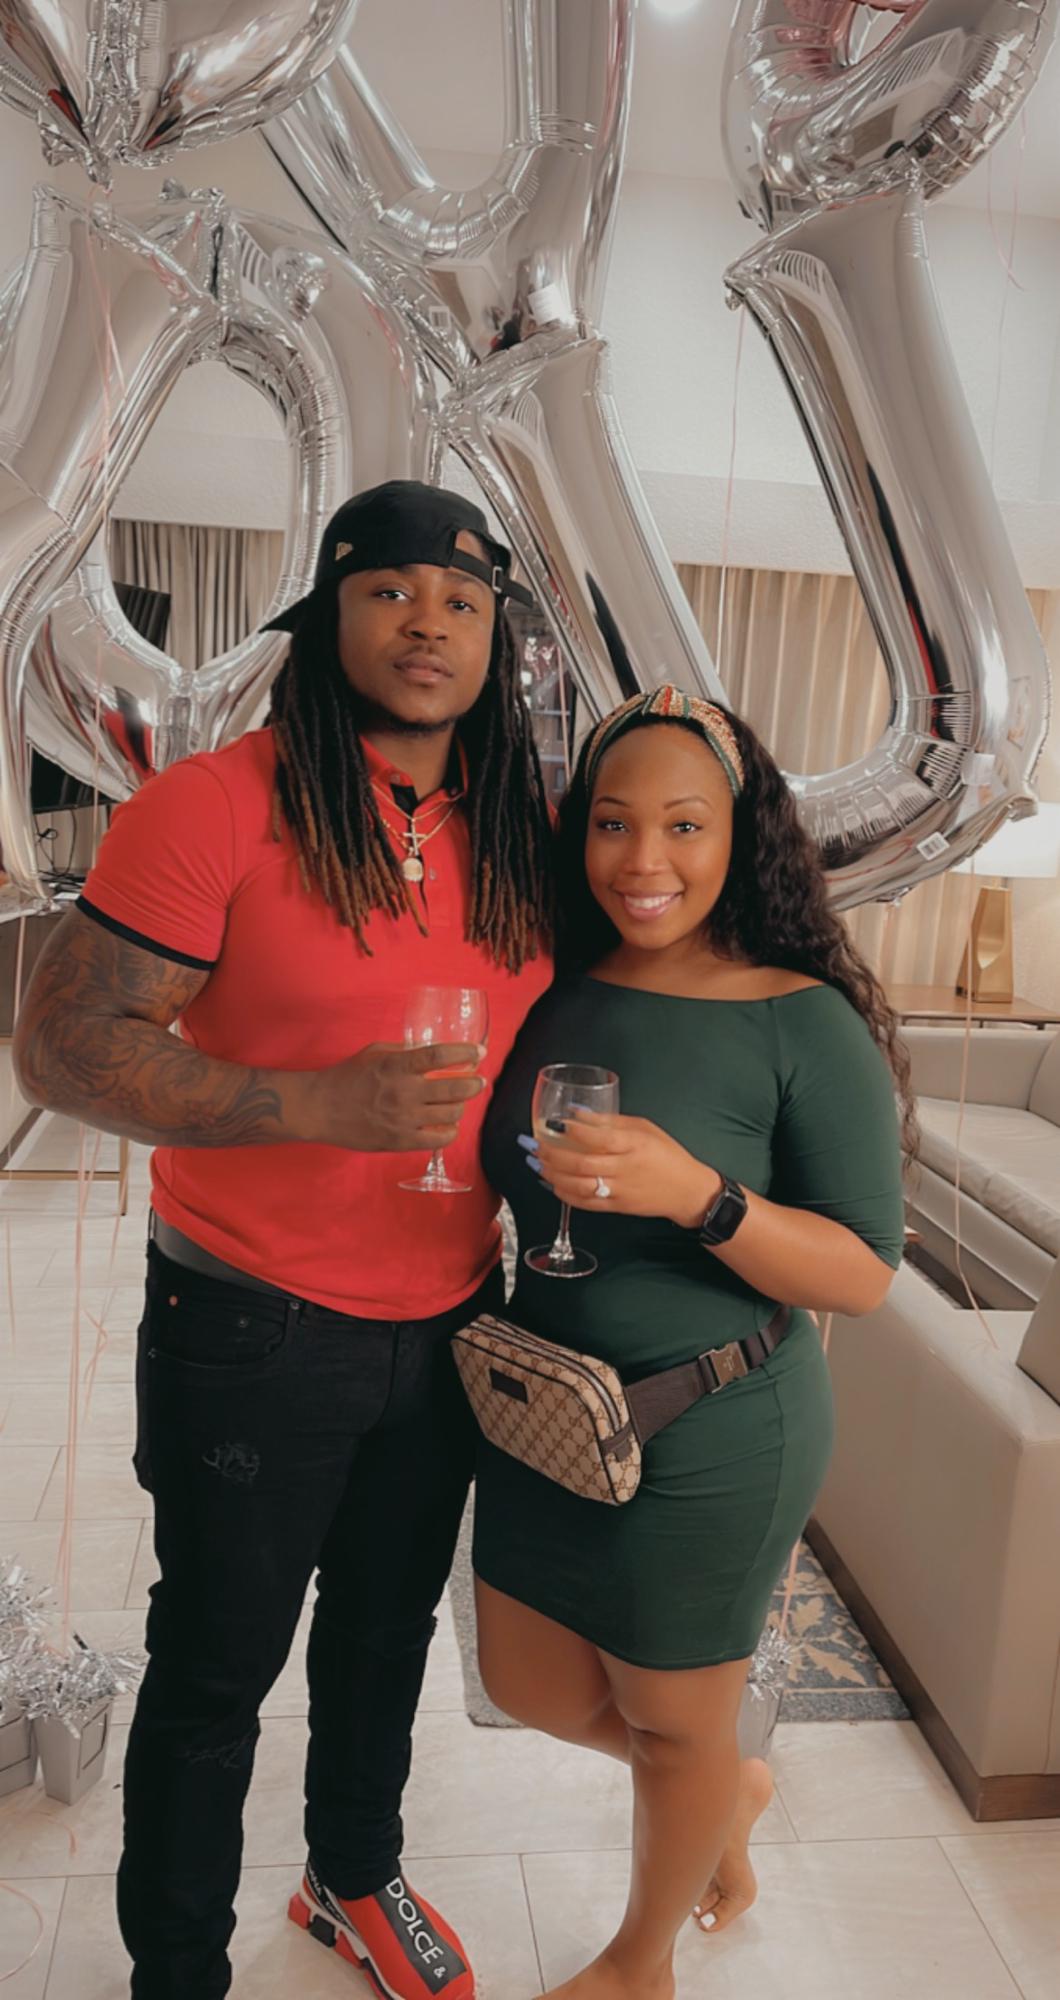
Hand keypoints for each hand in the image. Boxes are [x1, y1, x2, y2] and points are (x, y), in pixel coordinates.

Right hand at [302, 1042, 485, 1151]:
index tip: (479, 1052)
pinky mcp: (401, 1141)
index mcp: (397, 1066)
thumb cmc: (347, 1077)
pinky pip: (439, 1139)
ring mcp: (404, 1119)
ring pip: (451, 1114)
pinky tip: (448, 1125)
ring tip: (459, 1102)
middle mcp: (404, 1092)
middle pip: (455, 1088)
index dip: (465, 1053)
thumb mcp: (374, 1053)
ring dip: (461, 1106)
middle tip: (479, 1081)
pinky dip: (450, 1131)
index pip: (440, 1056)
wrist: (321, 1108)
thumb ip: (404, 1051)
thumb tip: (430, 1051)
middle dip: (474, 1084)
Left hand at [532, 1113, 721, 1227]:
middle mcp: (624, 1169)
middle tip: (535, 1144)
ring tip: (537, 1162)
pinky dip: (564, 1194)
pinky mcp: (616, 1206)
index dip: (573, 1131)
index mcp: (633, 1145)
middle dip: (552, 1154)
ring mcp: (619, 1190)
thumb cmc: (667, 1154)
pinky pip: (584, 1203)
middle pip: (581, 1164)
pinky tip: (552, 1184)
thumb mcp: (644, 1128)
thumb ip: (610, 1121)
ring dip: (552, 1175)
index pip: (598, 1138)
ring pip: (578, 1186)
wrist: (686, 1190)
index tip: (555, 1123)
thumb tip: (578, 1113)